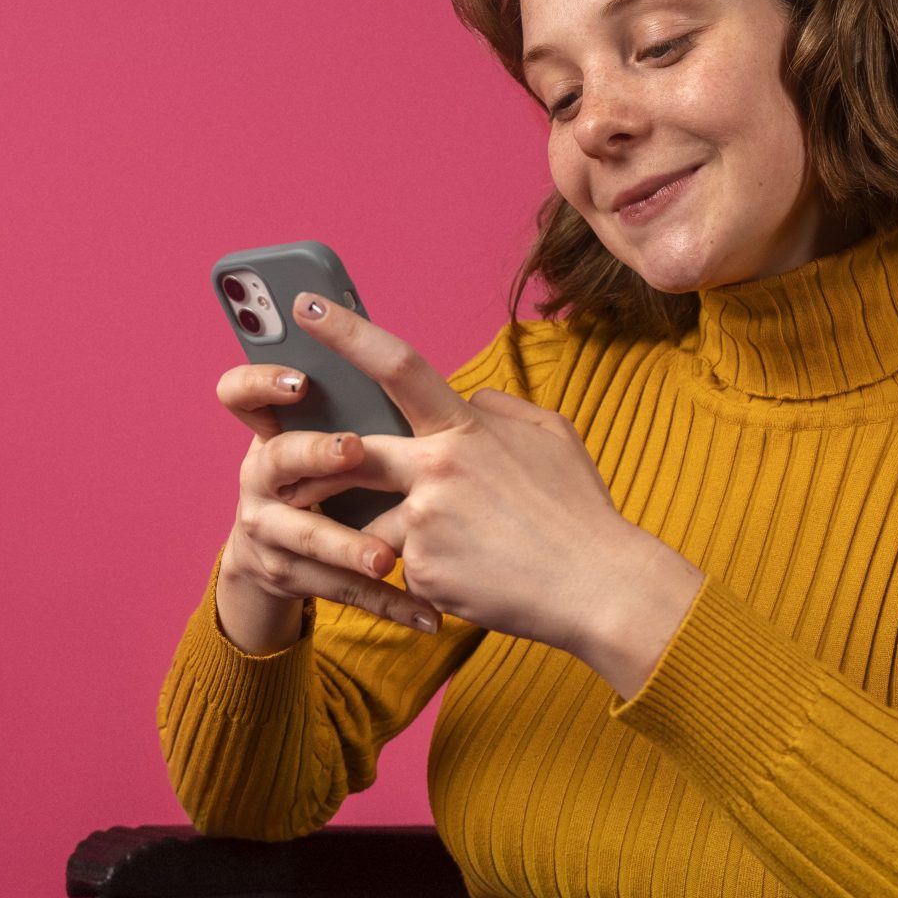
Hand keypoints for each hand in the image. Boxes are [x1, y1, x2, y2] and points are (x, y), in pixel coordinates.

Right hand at [213, 359, 441, 650]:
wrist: (270, 553)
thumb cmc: (315, 477)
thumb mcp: (316, 440)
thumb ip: (347, 411)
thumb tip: (405, 379)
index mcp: (268, 434)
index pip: (240, 396)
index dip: (260, 383)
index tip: (299, 380)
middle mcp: (258, 479)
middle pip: (277, 460)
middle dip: (314, 453)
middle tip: (352, 449)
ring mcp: (267, 531)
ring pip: (307, 535)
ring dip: (347, 545)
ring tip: (385, 558)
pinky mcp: (289, 575)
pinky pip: (340, 588)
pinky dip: (389, 604)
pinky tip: (427, 616)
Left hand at [291, 291, 704, 687]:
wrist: (600, 588)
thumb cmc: (579, 512)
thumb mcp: (553, 437)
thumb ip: (502, 409)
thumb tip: (472, 398)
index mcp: (465, 429)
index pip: (398, 366)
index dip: (348, 333)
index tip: (307, 309)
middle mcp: (436, 469)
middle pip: (352, 454)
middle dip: (319, 466)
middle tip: (297, 477)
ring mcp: (424, 522)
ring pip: (376, 523)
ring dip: (403, 537)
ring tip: (470, 554)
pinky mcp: (422, 571)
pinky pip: (405, 567)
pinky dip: (431, 574)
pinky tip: (477, 580)